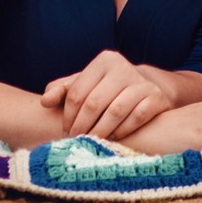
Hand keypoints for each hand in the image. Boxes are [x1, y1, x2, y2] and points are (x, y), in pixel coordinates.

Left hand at [41, 50, 168, 139]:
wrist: (146, 87)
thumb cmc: (107, 88)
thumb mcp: (84, 84)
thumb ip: (61, 90)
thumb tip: (45, 102)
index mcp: (104, 60)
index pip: (78, 92)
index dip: (68, 115)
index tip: (65, 130)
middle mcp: (123, 67)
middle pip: (94, 103)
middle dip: (81, 126)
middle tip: (75, 140)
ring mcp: (142, 82)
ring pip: (115, 112)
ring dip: (99, 131)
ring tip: (90, 142)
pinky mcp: (157, 97)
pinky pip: (136, 118)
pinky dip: (121, 131)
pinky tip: (112, 138)